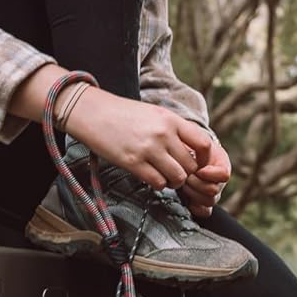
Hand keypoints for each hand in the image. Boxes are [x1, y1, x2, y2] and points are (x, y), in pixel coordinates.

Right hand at [63, 88, 211, 190]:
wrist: (92, 112)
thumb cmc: (124, 114)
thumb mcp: (155, 114)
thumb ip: (174, 130)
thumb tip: (193, 152)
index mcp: (171, 120)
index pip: (204, 144)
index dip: (204, 159)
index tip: (196, 163)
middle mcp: (163, 134)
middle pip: (191, 166)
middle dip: (186, 174)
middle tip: (176, 172)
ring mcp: (148, 149)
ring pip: (177, 177)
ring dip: (173, 181)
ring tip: (164, 175)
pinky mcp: (133, 162)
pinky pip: (158, 183)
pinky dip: (158, 184)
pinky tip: (151, 177)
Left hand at [179, 136, 230, 217]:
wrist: (180, 152)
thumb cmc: (188, 145)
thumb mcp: (195, 140)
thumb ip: (201, 147)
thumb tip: (200, 168)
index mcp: (221, 164)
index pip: (223, 175)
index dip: (210, 174)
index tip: (198, 169)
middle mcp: (219, 181)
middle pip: (214, 190)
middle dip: (196, 183)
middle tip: (185, 176)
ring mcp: (212, 193)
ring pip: (209, 201)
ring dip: (193, 193)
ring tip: (183, 184)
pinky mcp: (203, 203)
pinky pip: (205, 212)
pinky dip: (196, 207)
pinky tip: (188, 200)